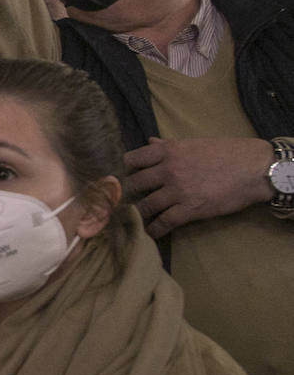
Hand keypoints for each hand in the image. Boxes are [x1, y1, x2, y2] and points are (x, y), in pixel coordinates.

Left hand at [124, 136, 274, 236]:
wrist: (255, 168)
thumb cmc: (228, 152)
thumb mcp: (194, 143)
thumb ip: (168, 145)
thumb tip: (149, 141)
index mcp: (168, 151)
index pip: (132, 159)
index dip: (122, 169)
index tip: (118, 176)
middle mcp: (167, 170)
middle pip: (133, 183)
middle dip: (125, 193)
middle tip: (118, 201)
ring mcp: (177, 191)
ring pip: (145, 205)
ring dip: (136, 213)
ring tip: (130, 219)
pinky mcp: (190, 209)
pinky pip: (164, 222)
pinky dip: (154, 229)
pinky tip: (149, 232)